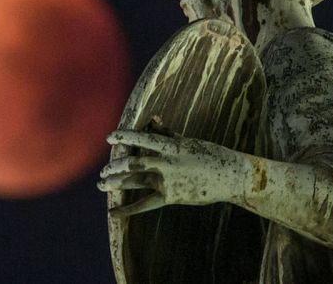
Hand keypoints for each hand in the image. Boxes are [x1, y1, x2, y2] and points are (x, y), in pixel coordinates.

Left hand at [98, 129, 249, 216]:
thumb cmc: (210, 155)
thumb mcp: (188, 141)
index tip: (109, 137)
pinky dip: (128, 210)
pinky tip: (114, 213)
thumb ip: (167, 133)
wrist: (231, 176)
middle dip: (115, 166)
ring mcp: (168, 180)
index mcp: (171, 146)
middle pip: (134, 162)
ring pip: (136, 181)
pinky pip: (146, 204)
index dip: (125, 137)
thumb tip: (154, 119)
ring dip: (116, 183)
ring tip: (101, 185)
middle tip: (103, 170)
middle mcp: (167, 163)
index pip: (142, 138)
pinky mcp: (172, 196)